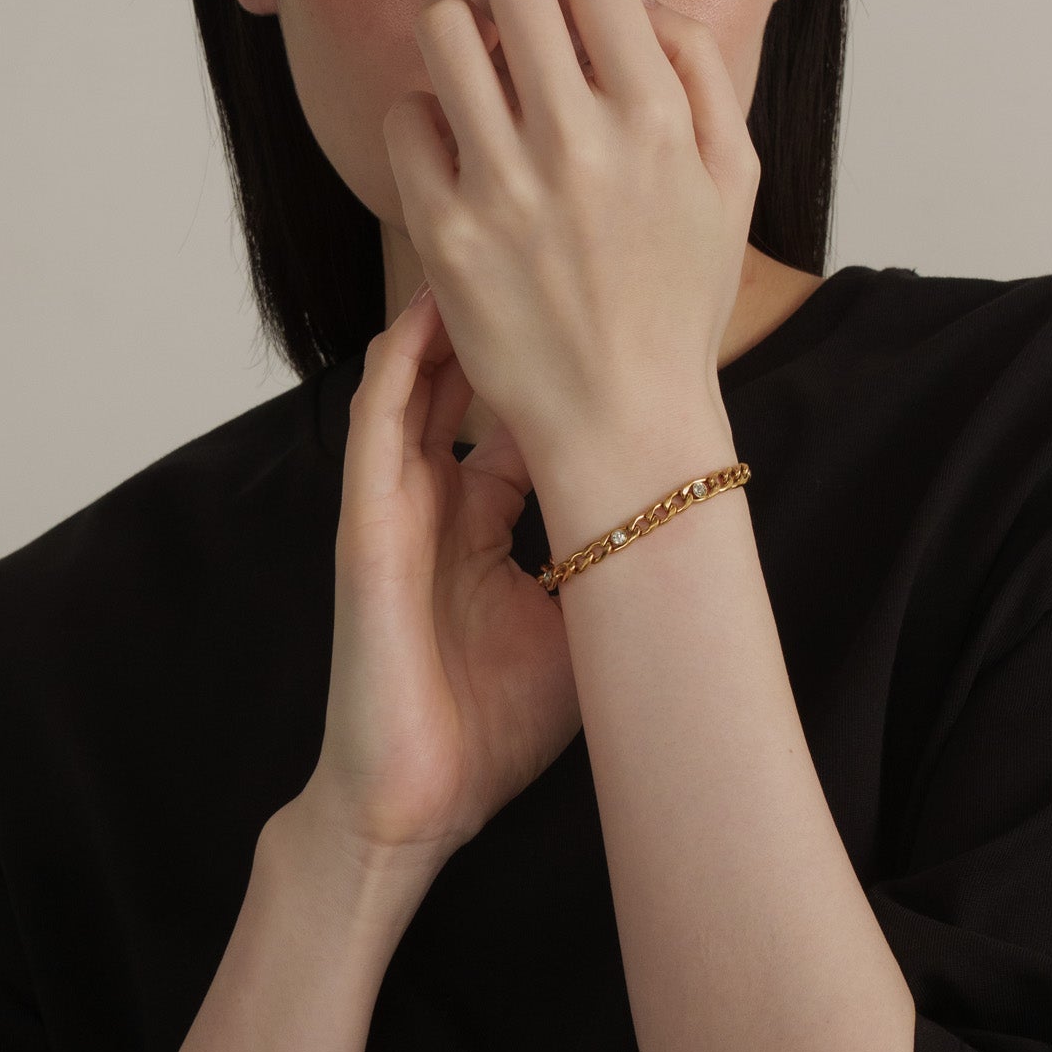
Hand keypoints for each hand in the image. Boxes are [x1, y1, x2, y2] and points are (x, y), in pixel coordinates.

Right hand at [296, 283, 582, 865]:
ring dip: (451, 321)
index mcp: (482, 523)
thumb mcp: (576, 627)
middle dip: (508, 321)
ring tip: (494, 249)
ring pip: (417, 387)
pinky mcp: (364, 526)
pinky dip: (399, 369)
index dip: (559, 368)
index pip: (519, 420)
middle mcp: (437, 502)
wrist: (416, 803)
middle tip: (554, 249)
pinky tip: (427, 316)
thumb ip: (606, 563)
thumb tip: (687, 525)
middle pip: (469, 384)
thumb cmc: (492, 729)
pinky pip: (378, 428)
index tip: (610, 312)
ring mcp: (396, 509)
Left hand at [381, 0, 761, 475]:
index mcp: (656, 118)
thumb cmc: (677, 297)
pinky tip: (458, 148)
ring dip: (460, 33)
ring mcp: (504, 187)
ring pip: (443, 32)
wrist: (622, 416)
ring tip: (478, 69)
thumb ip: (701, 70)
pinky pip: (406, 118)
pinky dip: (427, 118)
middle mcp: (578, 142)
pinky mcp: (445, 231)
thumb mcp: (733, 178)